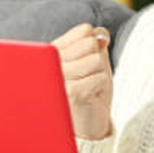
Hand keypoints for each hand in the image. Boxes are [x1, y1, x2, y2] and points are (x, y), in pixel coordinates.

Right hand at [51, 23, 113, 139]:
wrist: (86, 123)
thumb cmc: (89, 87)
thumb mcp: (93, 59)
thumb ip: (96, 41)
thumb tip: (102, 35)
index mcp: (53, 51)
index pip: (84, 30)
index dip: (94, 43)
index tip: (86, 60)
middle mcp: (51, 62)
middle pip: (91, 43)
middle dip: (97, 59)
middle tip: (88, 75)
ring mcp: (60, 77)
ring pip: (97, 59)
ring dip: (100, 73)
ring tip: (89, 84)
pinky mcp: (71, 93)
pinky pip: (100, 77)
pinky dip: (101, 86)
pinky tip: (90, 94)